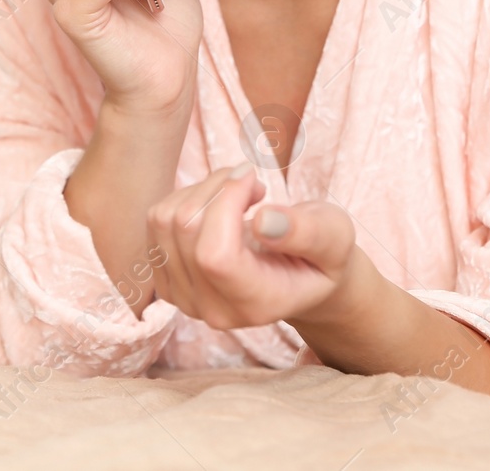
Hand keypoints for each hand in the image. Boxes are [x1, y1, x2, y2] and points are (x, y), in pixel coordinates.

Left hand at [147, 163, 359, 329]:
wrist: (302, 278)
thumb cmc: (321, 254)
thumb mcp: (334, 237)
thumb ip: (307, 232)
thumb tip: (264, 221)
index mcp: (256, 305)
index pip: (215, 255)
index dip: (226, 203)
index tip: (255, 180)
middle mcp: (213, 310)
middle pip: (186, 229)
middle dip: (218, 187)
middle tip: (252, 181)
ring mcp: (184, 298)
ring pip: (165, 220)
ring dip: (201, 189)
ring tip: (238, 193)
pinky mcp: (166, 279)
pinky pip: (156, 221)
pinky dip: (184, 198)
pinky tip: (217, 207)